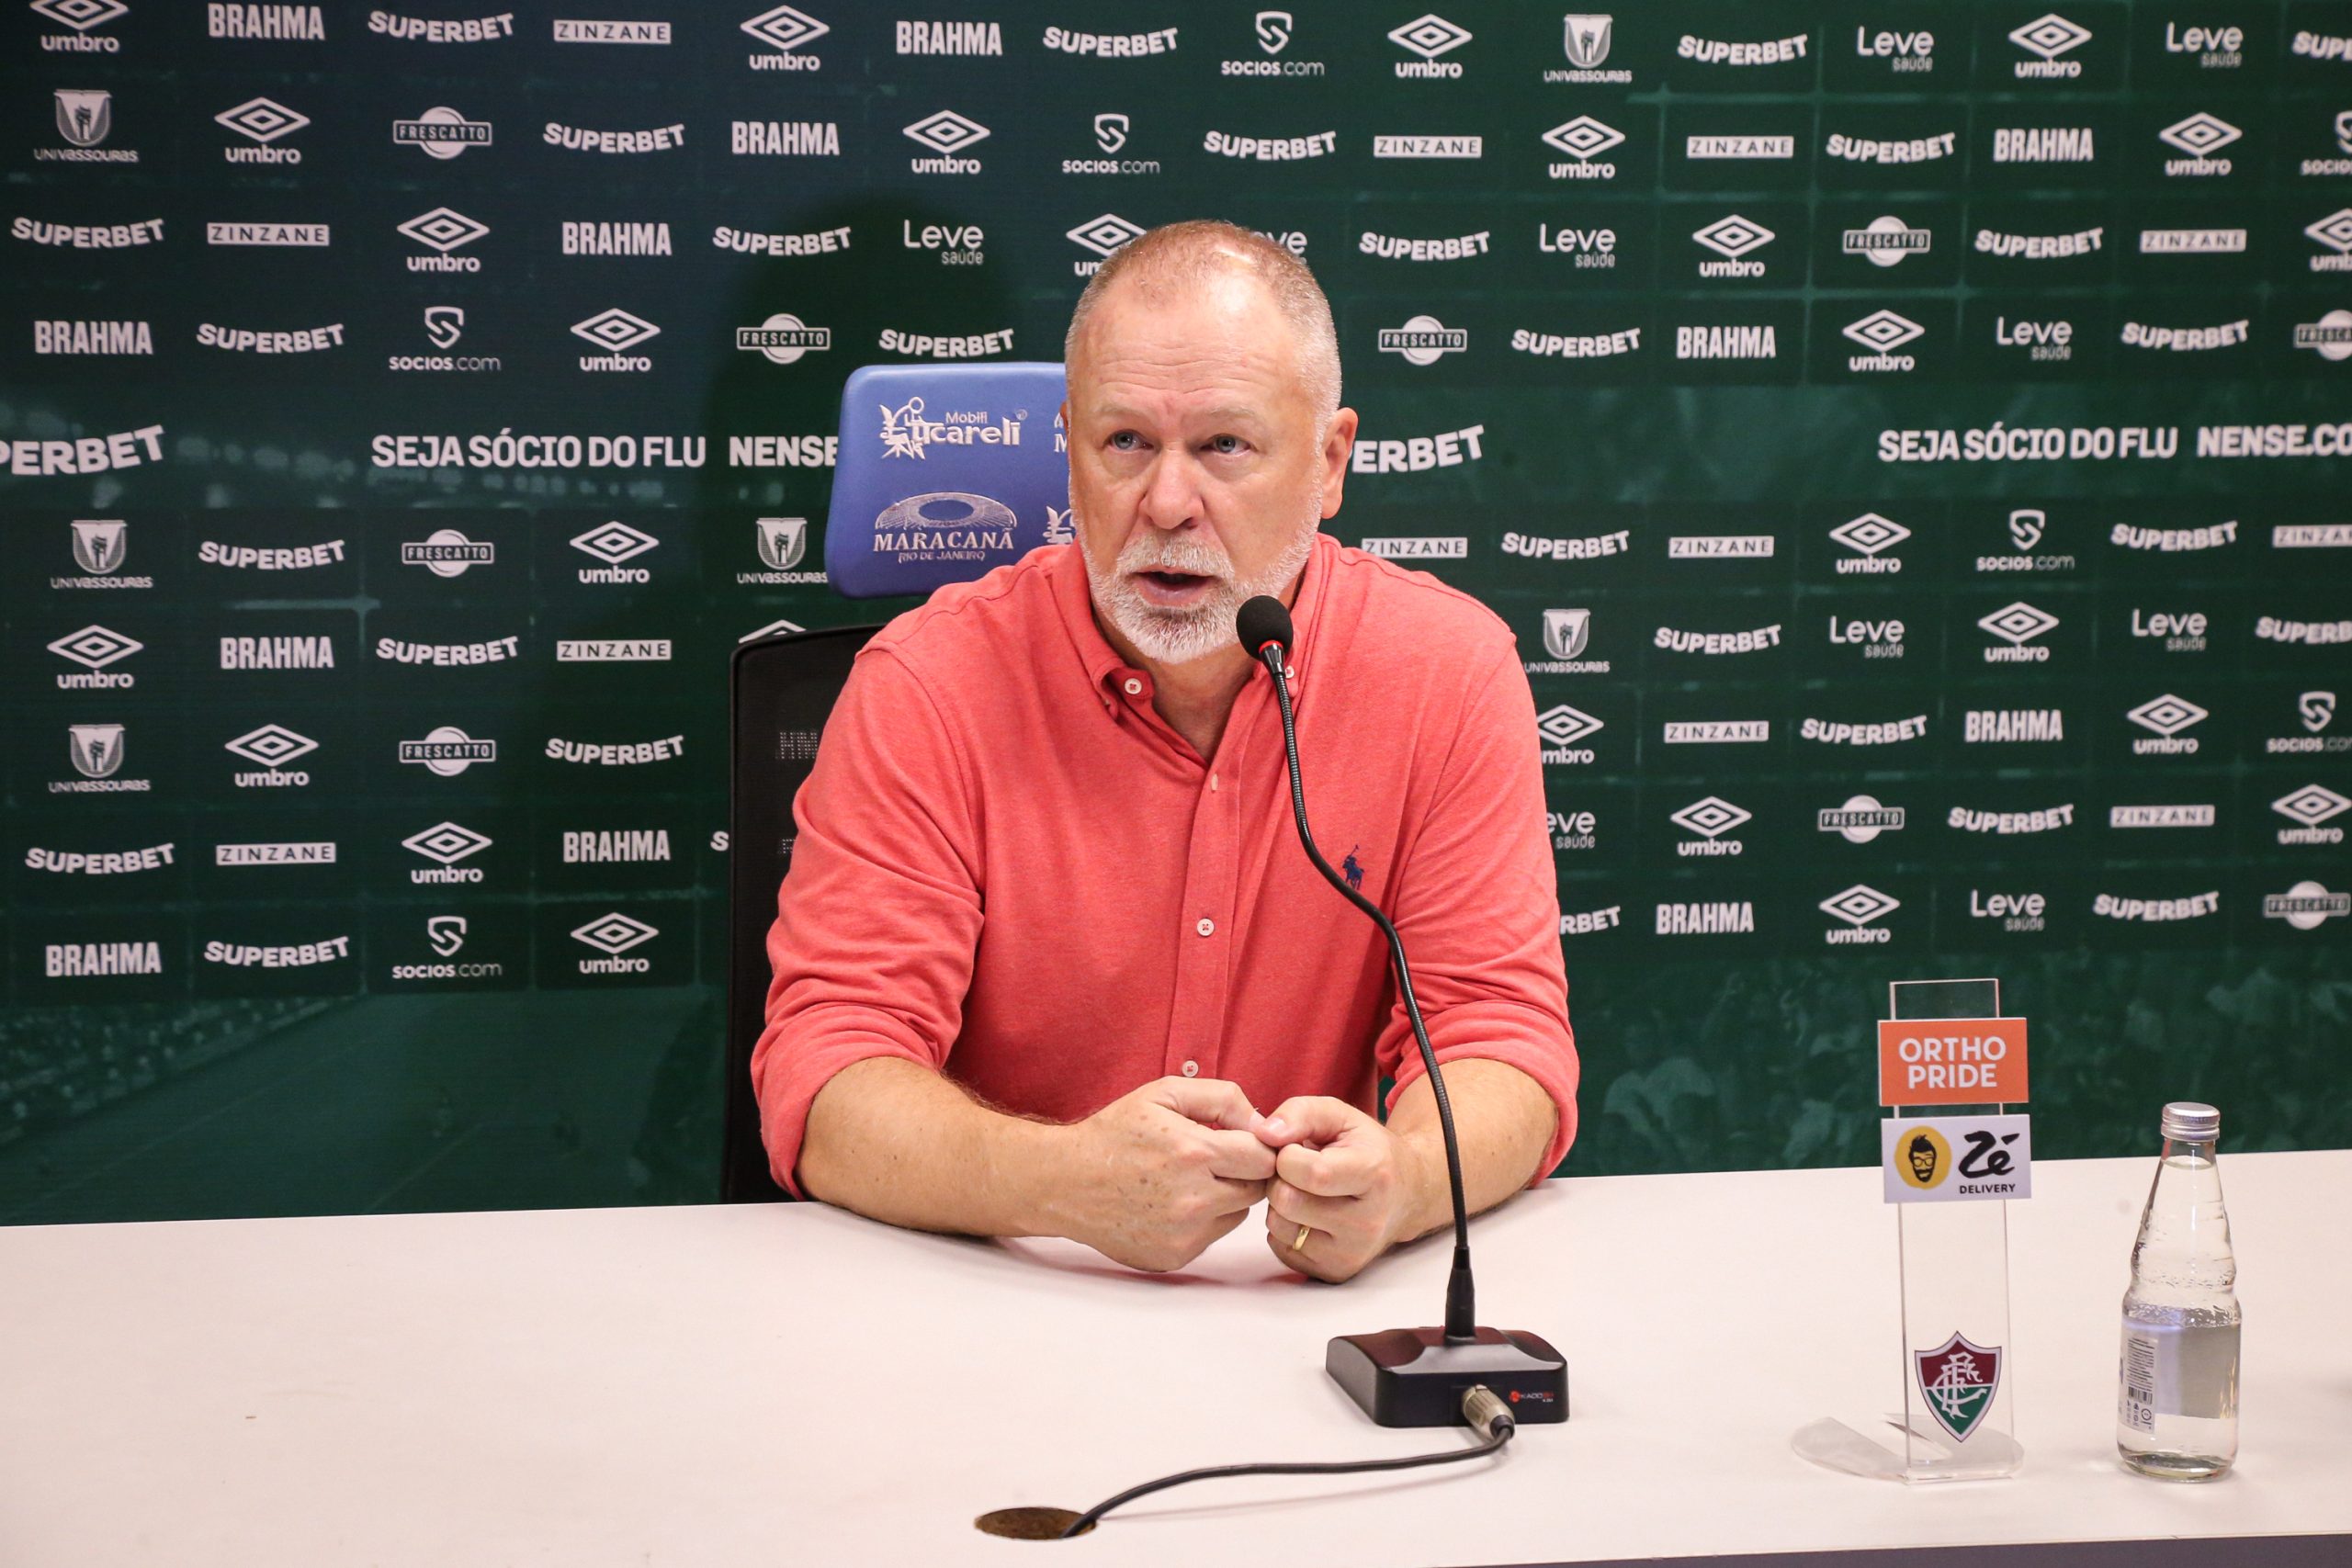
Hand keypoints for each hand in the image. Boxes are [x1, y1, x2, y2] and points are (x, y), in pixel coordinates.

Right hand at [1058, 1077, 1277, 1273]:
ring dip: (1226, 1197)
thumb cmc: (1113, 1134)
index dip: (1258, 1146)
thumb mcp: (1163, 1093)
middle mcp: (1192, 1200)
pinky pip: (1212, 1235)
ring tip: (1189, 1180)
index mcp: (1193, 1153)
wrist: (1064, 1182)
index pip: (1264, 1157)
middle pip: (1257, 1189)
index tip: (1242, 1141)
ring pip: (1238, 1214)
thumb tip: (1264, 1123)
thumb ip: (1222, 1098)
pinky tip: (1171, 1203)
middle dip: (1244, 1172)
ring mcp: (1183, 1234)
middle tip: (1216, 1159)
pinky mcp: (1174, 1256)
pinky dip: (1203, 1220)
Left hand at [1257, 1097, 1431, 1281]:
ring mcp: (1351, 1254)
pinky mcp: (1335, 1272)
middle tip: (1297, 1170)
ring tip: (1304, 1191)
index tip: (1297, 1148)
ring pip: (1278, 1226)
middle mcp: (1366, 1223)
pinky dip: (1286, 1227)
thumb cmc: (1367, 1150)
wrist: (1404, 1194)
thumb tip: (1264, 1133)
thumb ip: (1301, 1113)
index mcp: (1374, 1176)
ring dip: (1281, 1204)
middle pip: (1287, 1201)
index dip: (1288, 1155)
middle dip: (1280, 1179)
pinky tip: (1308, 1213)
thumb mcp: (1341, 1116)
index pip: (1310, 1172)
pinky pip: (1281, 1247)